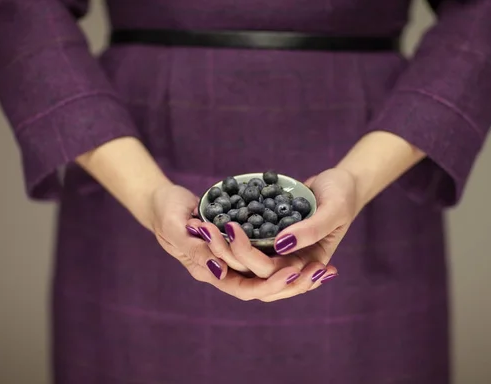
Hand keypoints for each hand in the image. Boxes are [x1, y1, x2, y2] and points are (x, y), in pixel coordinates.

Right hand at [148, 183, 303, 300]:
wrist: (164, 201)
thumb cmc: (165, 210)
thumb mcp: (175, 225)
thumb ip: (194, 248)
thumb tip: (221, 271)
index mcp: (209, 271)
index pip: (243, 288)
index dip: (269, 284)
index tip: (292, 271)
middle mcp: (226, 271)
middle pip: (263, 288)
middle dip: (292, 282)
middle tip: (317, 269)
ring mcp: (236, 260)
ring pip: (271, 276)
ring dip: (298, 275)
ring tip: (325, 268)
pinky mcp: (244, 246)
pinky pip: (270, 258)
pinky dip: (292, 258)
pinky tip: (315, 255)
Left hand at [198, 168, 358, 301]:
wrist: (338, 183)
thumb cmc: (342, 195)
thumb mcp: (334, 209)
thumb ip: (311, 229)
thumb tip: (281, 244)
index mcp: (308, 264)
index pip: (276, 275)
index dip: (253, 261)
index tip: (234, 233)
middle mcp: (290, 263)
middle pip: (254, 272)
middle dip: (228, 253)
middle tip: (208, 229)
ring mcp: (278, 251)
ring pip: (245, 261)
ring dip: (222, 246)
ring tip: (205, 227)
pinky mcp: (268, 236)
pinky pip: (246, 242)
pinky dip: (227, 236)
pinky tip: (209, 222)